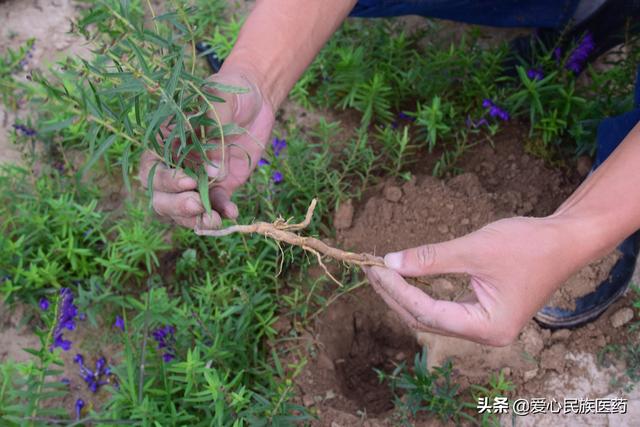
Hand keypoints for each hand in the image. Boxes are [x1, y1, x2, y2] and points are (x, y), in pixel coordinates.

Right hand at [138, 70, 274, 228]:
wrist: (255, 98)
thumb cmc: (229, 93)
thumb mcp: (219, 103)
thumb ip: (213, 133)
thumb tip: (214, 172)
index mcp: (165, 142)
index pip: (152, 168)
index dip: (166, 180)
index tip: (189, 180)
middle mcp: (176, 164)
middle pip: (161, 196)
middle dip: (176, 206)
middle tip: (197, 205)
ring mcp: (197, 178)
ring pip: (184, 208)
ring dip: (196, 219)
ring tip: (214, 221)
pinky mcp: (220, 186)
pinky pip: (215, 205)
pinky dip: (221, 212)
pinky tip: (232, 212)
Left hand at [365, 215, 597, 345]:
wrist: (564, 241)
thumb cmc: (529, 245)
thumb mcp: (475, 249)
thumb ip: (431, 259)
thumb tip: (390, 262)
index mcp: (488, 328)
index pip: (428, 313)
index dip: (398, 290)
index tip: (375, 267)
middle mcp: (484, 334)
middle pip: (425, 319)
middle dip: (395, 294)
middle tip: (370, 268)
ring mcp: (483, 326)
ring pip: (432, 316)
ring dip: (405, 294)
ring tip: (380, 272)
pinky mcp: (482, 313)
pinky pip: (443, 308)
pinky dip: (422, 292)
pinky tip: (404, 277)